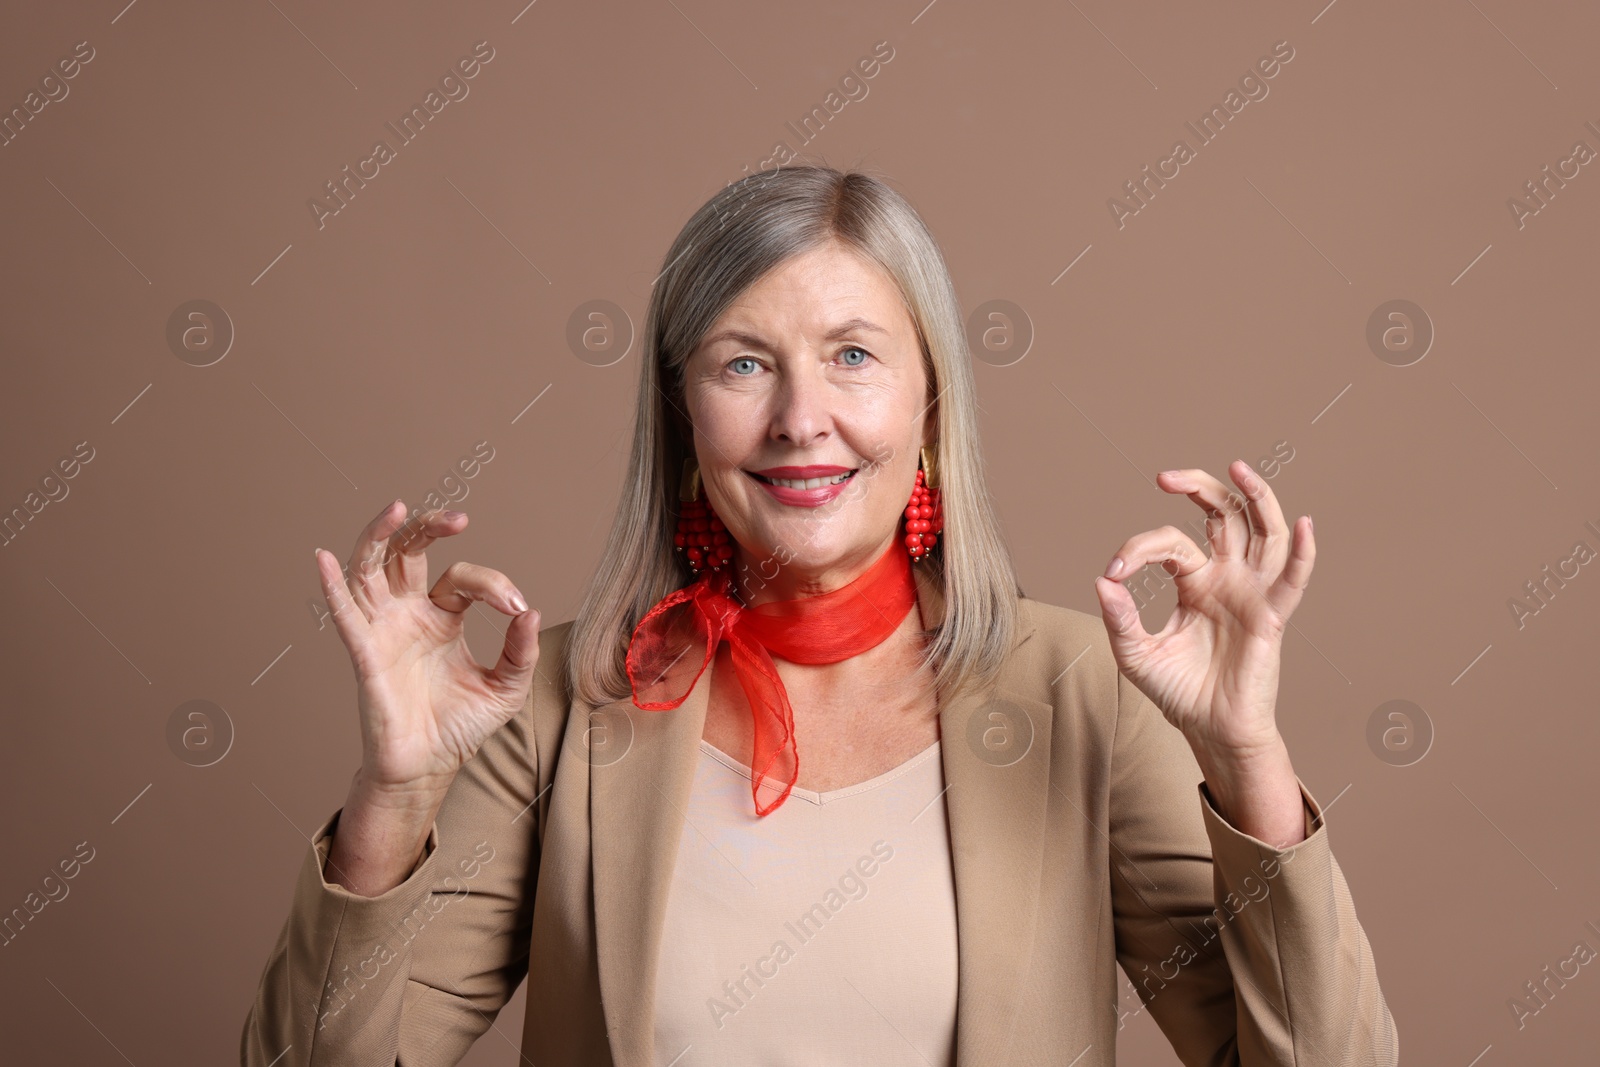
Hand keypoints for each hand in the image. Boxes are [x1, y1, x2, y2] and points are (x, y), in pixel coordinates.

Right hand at [314, 499, 539, 796]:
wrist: (430, 768)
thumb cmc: (461, 726)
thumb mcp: (506, 687)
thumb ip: (520, 651)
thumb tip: (530, 611)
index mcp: (442, 617)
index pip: (463, 579)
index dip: (492, 584)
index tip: (516, 606)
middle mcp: (409, 615)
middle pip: (408, 554)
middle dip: (428, 528)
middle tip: (458, 518)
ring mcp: (384, 630)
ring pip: (371, 569)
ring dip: (379, 536)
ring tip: (398, 508)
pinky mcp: (365, 654)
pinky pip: (345, 615)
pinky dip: (333, 586)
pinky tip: (325, 559)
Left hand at [1092, 461, 1313, 761]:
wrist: (1209, 730)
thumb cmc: (1178, 691)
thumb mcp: (1136, 654)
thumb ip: (1119, 619)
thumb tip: (1102, 580)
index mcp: (1195, 582)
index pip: (1171, 543)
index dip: (1139, 548)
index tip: (1114, 570)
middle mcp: (1227, 578)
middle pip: (1224, 516)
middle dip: (1199, 488)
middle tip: (1165, 477)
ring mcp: (1252, 593)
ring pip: (1263, 532)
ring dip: (1256, 497)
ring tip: (1238, 468)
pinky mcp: (1272, 617)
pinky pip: (1293, 579)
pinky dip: (1303, 551)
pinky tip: (1304, 524)